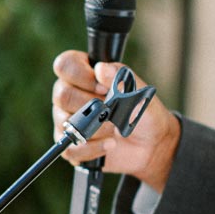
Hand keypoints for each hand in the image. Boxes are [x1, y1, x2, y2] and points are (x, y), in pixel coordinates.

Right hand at [52, 50, 180, 192]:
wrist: (152, 145)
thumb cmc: (143, 113)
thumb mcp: (139, 93)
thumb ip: (121, 78)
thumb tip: (101, 68)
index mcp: (85, 75)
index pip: (65, 65)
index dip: (81, 75)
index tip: (104, 88)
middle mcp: (71, 95)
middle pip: (62, 95)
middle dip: (91, 105)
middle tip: (112, 110)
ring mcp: (69, 121)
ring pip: (66, 122)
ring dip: (96, 127)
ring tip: (115, 129)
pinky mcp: (72, 145)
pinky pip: (71, 148)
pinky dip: (93, 147)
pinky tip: (110, 144)